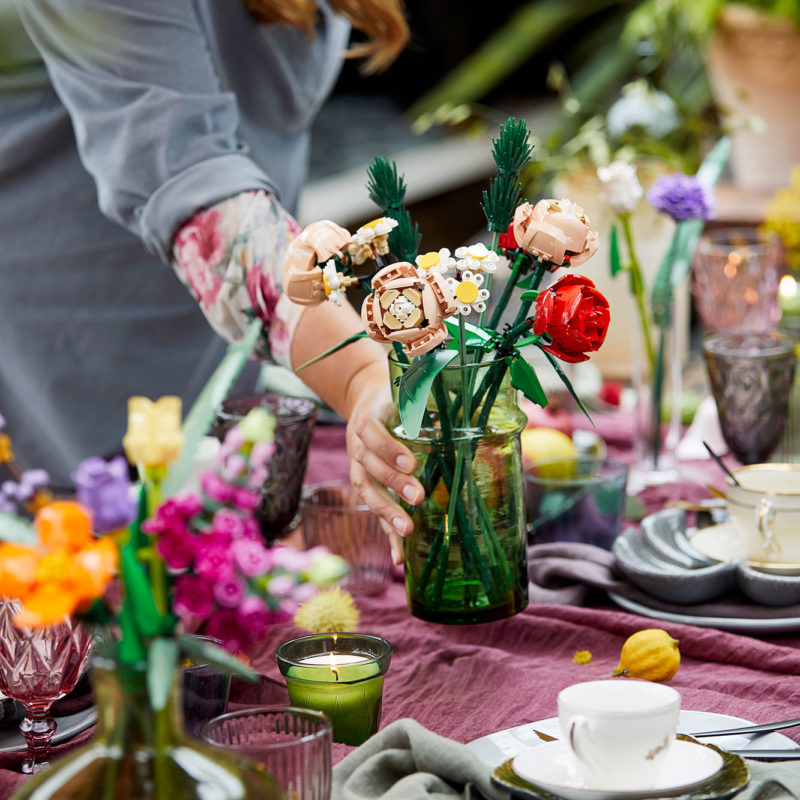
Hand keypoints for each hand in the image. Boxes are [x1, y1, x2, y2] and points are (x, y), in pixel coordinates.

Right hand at [346, 380, 423, 564]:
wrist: (368, 399)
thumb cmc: (397, 396)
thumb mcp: (408, 390)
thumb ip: (430, 399)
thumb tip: (467, 404)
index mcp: (367, 419)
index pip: (373, 434)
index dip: (390, 449)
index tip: (412, 462)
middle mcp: (357, 445)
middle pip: (371, 467)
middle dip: (394, 484)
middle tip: (418, 497)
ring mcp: (358, 467)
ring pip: (368, 492)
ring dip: (387, 513)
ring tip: (407, 530)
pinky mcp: (366, 485)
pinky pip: (373, 511)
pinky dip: (386, 534)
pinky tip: (399, 557)